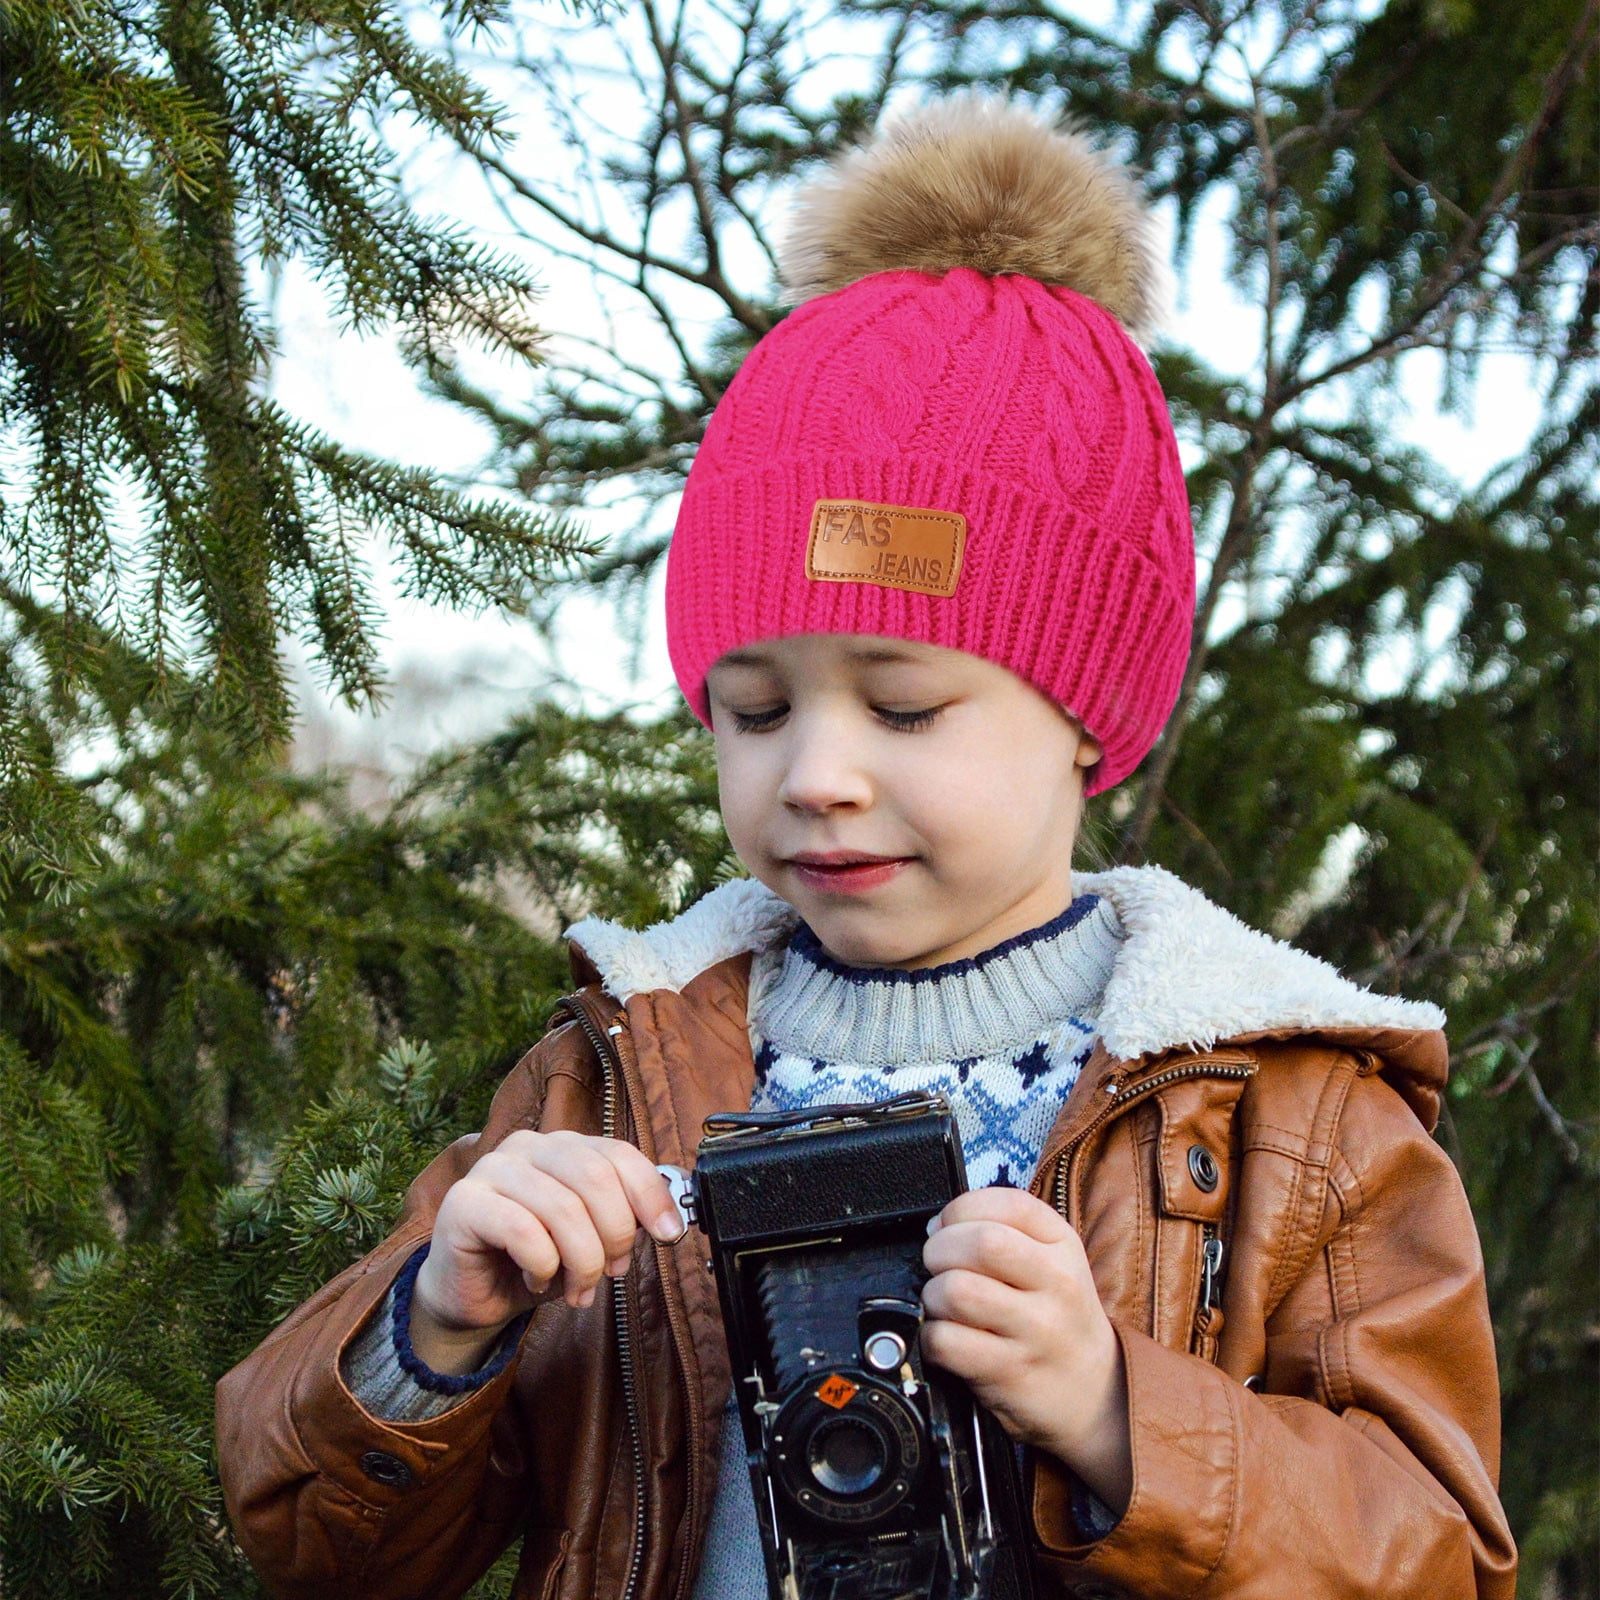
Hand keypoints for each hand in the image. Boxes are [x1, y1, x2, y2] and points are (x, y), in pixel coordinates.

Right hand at [410, 1131, 684, 1374]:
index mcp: (562, 1145)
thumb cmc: (536, 1262)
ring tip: (579, 1290)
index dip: (650, 1194)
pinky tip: (537, 1280)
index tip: (670, 1233)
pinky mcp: (464, 1202)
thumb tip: (668, 1219)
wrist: (474, 1296)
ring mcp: (492, 1168)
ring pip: (563, 1209)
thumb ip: (624, 1218)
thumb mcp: (591, 1238)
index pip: (618, 1153)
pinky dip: (543, 1266)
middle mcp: (527, 1145)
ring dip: (582, 1262)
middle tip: (612, 1272)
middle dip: (616, 1234)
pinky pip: (523, 1231)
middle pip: (595, 1177)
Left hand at [921, 1187, 1131, 1514]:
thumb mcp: (1053, 1261)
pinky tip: (946, 1338)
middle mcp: (1056, 1283)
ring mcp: (1036, 1330)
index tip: (949, 1227)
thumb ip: (1005, 1231)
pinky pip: (947, 1341)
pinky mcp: (1010, 1371)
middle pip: (981, 1243)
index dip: (962, 1209)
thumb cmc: (1058, 1317)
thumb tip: (938, 1226)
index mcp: (1063, 1244)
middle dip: (940, 1249)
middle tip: (938, 1265)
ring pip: (958, 1290)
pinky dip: (932, 1337)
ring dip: (933, 1295)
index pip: (1007, 1203)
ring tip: (943, 1305)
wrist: (1096, 1393)